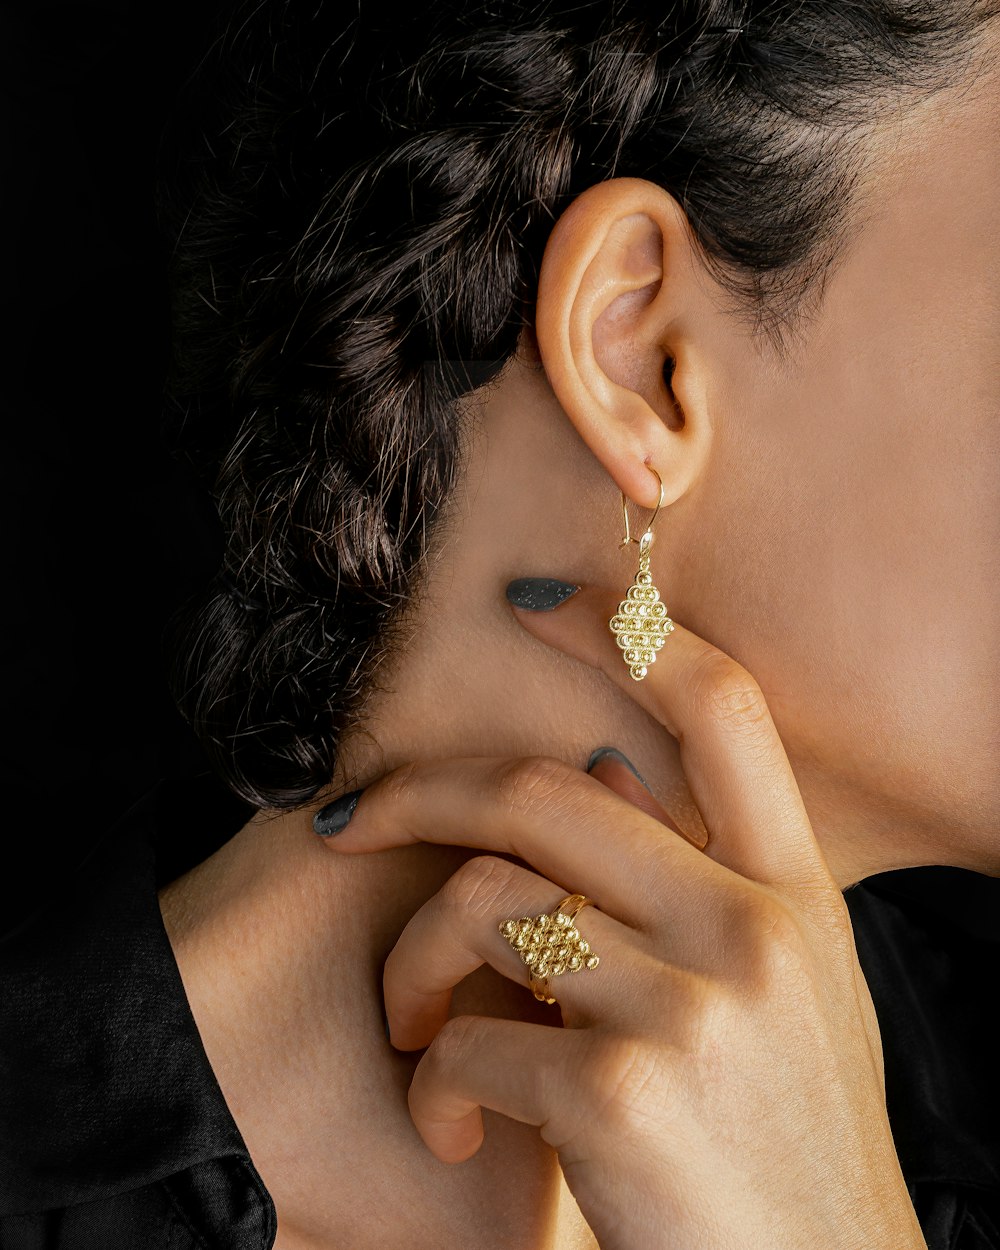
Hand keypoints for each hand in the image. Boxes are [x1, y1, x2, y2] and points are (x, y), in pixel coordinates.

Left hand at [318, 585, 925, 1249]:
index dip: (625, 631)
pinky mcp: (621, 1095)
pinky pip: (469, 1041)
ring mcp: (691, 1006)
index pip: (721, 706)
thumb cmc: (785, 1148)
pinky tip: (455, 1131)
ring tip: (420, 1031)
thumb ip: (711, 891)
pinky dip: (435, 1085)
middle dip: (419, 793)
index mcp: (793, 894)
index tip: (535, 603)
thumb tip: (601, 780)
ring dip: (414, 969)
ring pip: (483, 905)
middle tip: (346, 823)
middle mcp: (750, 927)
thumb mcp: (788, 999)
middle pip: (548, 791)